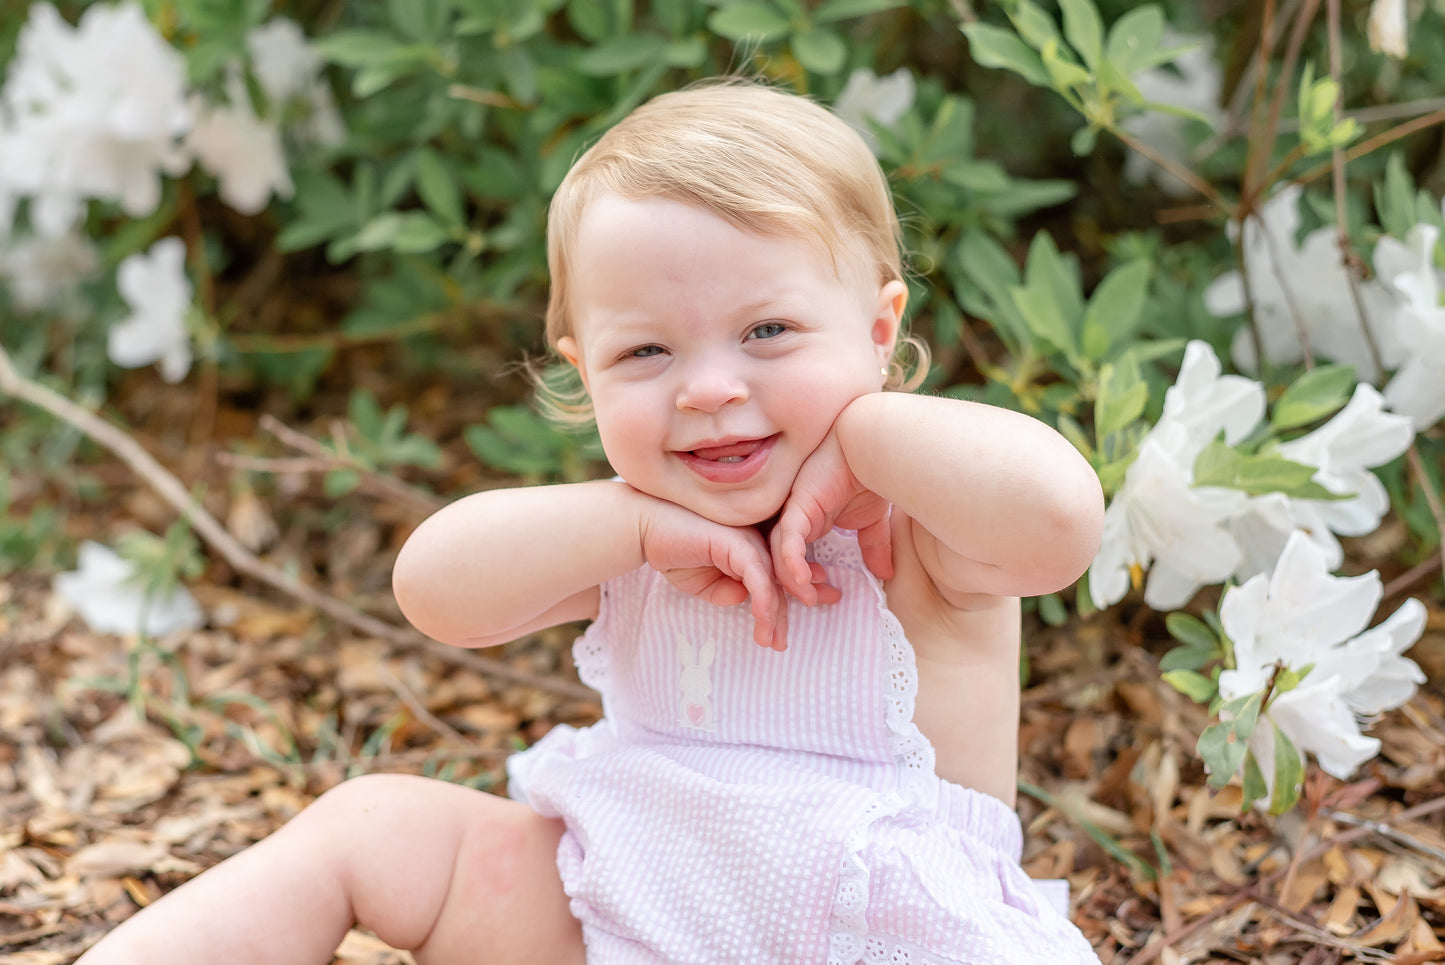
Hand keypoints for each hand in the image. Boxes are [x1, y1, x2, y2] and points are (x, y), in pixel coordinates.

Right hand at [636, 492, 792, 649]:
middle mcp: (755, 541)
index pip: (773, 582)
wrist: (646, 530)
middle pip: (778, 582)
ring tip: (770, 641)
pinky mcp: (737, 542)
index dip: (778, 610)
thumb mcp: (704, 584)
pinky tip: (762, 620)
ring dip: (773, 614)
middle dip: (780, 617)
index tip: (777, 639)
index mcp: (750, 549)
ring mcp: (748, 540)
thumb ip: (725, 592)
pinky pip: (757, 574)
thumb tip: (744, 599)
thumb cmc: (674, 553)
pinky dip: (762, 599)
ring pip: (772, 581)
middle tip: (779, 645)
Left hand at [770, 427, 893, 603]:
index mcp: (810, 522)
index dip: (808, 583)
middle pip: (781, 561)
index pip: (796, 559)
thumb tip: (885, 574)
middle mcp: (797, 519)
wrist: (876, 447)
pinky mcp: (798, 506)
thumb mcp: (873, 521)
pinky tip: (802, 580)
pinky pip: (786, 538)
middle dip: (795, 589)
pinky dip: (790, 561)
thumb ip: (873, 546)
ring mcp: (794, 512)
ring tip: (808, 598)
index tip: (830, 597)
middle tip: (816, 603)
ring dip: (791, 581)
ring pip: (778, 554)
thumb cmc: (873, 475)